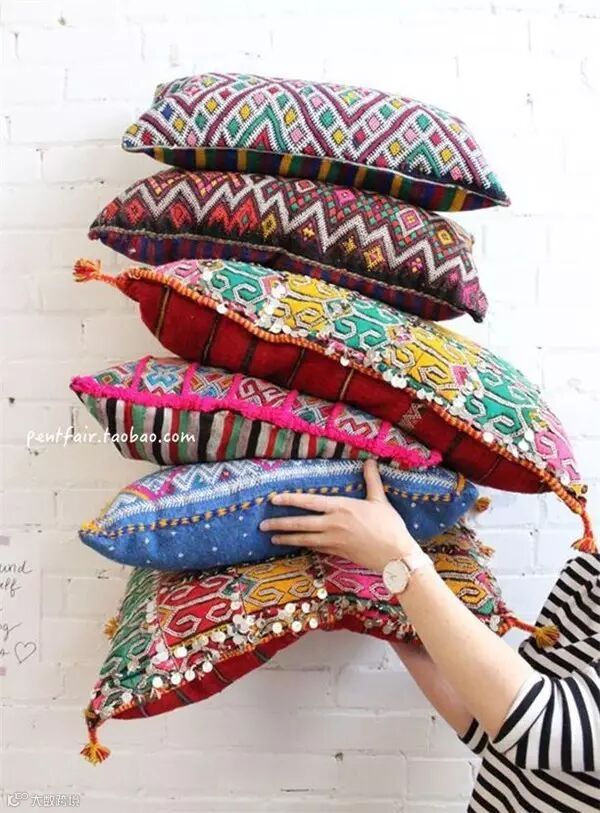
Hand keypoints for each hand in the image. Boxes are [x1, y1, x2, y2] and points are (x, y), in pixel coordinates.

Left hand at [259, 458, 419, 572]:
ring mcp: (333, 541)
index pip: (309, 502)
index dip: (290, 500)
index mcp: (341, 508)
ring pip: (304, 539)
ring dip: (287, 538)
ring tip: (272, 538)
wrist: (395, 556)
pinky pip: (316, 549)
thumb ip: (372, 479)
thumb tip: (370, 460)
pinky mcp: (338, 553)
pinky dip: (304, 546)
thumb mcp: (380, 500)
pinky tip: (297, 546)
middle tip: (262, 525)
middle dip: (280, 524)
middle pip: (300, 524)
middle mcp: (333, 524)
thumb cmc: (389, 526)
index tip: (274, 499)